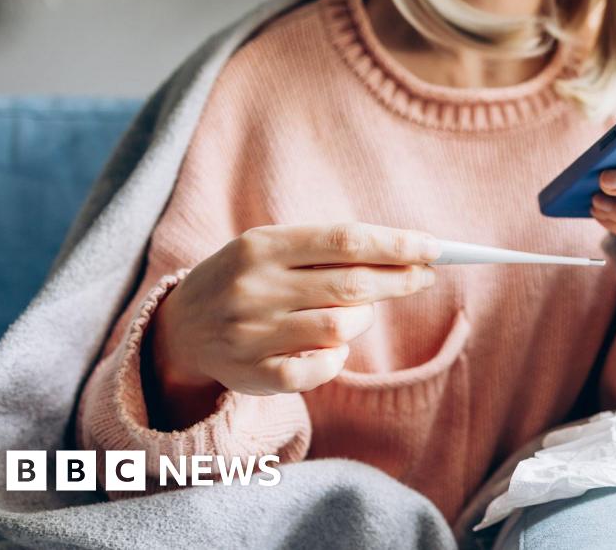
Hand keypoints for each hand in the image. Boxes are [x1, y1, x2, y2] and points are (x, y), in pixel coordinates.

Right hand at [150, 223, 439, 418]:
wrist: (181, 329)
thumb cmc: (249, 280)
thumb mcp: (273, 251)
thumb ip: (329, 252)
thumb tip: (409, 257)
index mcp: (262, 246)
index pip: (345, 241)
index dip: (396, 245)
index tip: (434, 247)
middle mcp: (255, 287)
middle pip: (351, 284)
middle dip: (399, 279)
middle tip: (424, 275)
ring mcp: (253, 333)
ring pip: (341, 327)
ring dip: (365, 318)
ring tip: (361, 311)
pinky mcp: (255, 375)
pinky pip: (321, 369)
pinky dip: (339, 357)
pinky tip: (335, 347)